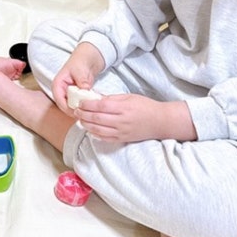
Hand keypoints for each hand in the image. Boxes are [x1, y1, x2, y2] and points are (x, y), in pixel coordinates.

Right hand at [52, 42, 105, 112]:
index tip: (79, 112)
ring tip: (92, 110)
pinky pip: (82, 103)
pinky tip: (95, 106)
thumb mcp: (80, 69)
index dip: (68, 109)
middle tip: (88, 113)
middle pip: (67, 106)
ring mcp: (71, 94)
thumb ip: (81, 80)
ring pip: (75, 106)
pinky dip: (87, 105)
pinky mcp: (78, 95)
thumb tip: (84, 90)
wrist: (90, 56)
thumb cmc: (81, 59)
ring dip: (83, 109)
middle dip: (77, 110)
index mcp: (58, 85)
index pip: (60, 101)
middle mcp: (62, 91)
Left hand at [74, 94, 197, 142]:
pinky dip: (95, 134)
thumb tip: (96, 98)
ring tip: (80, 120)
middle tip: (76, 111)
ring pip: (98, 130)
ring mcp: (121, 132)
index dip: (88, 105)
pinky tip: (89, 129)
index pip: (101, 106)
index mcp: (123, 108)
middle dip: (83, 115)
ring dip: (86, 125)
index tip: (80, 103)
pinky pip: (105, 138)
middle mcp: (121, 121)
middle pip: (97, 119)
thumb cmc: (145, 106)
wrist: (160, 122)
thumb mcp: (129, 97)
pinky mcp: (122, 139)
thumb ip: (112, 98)